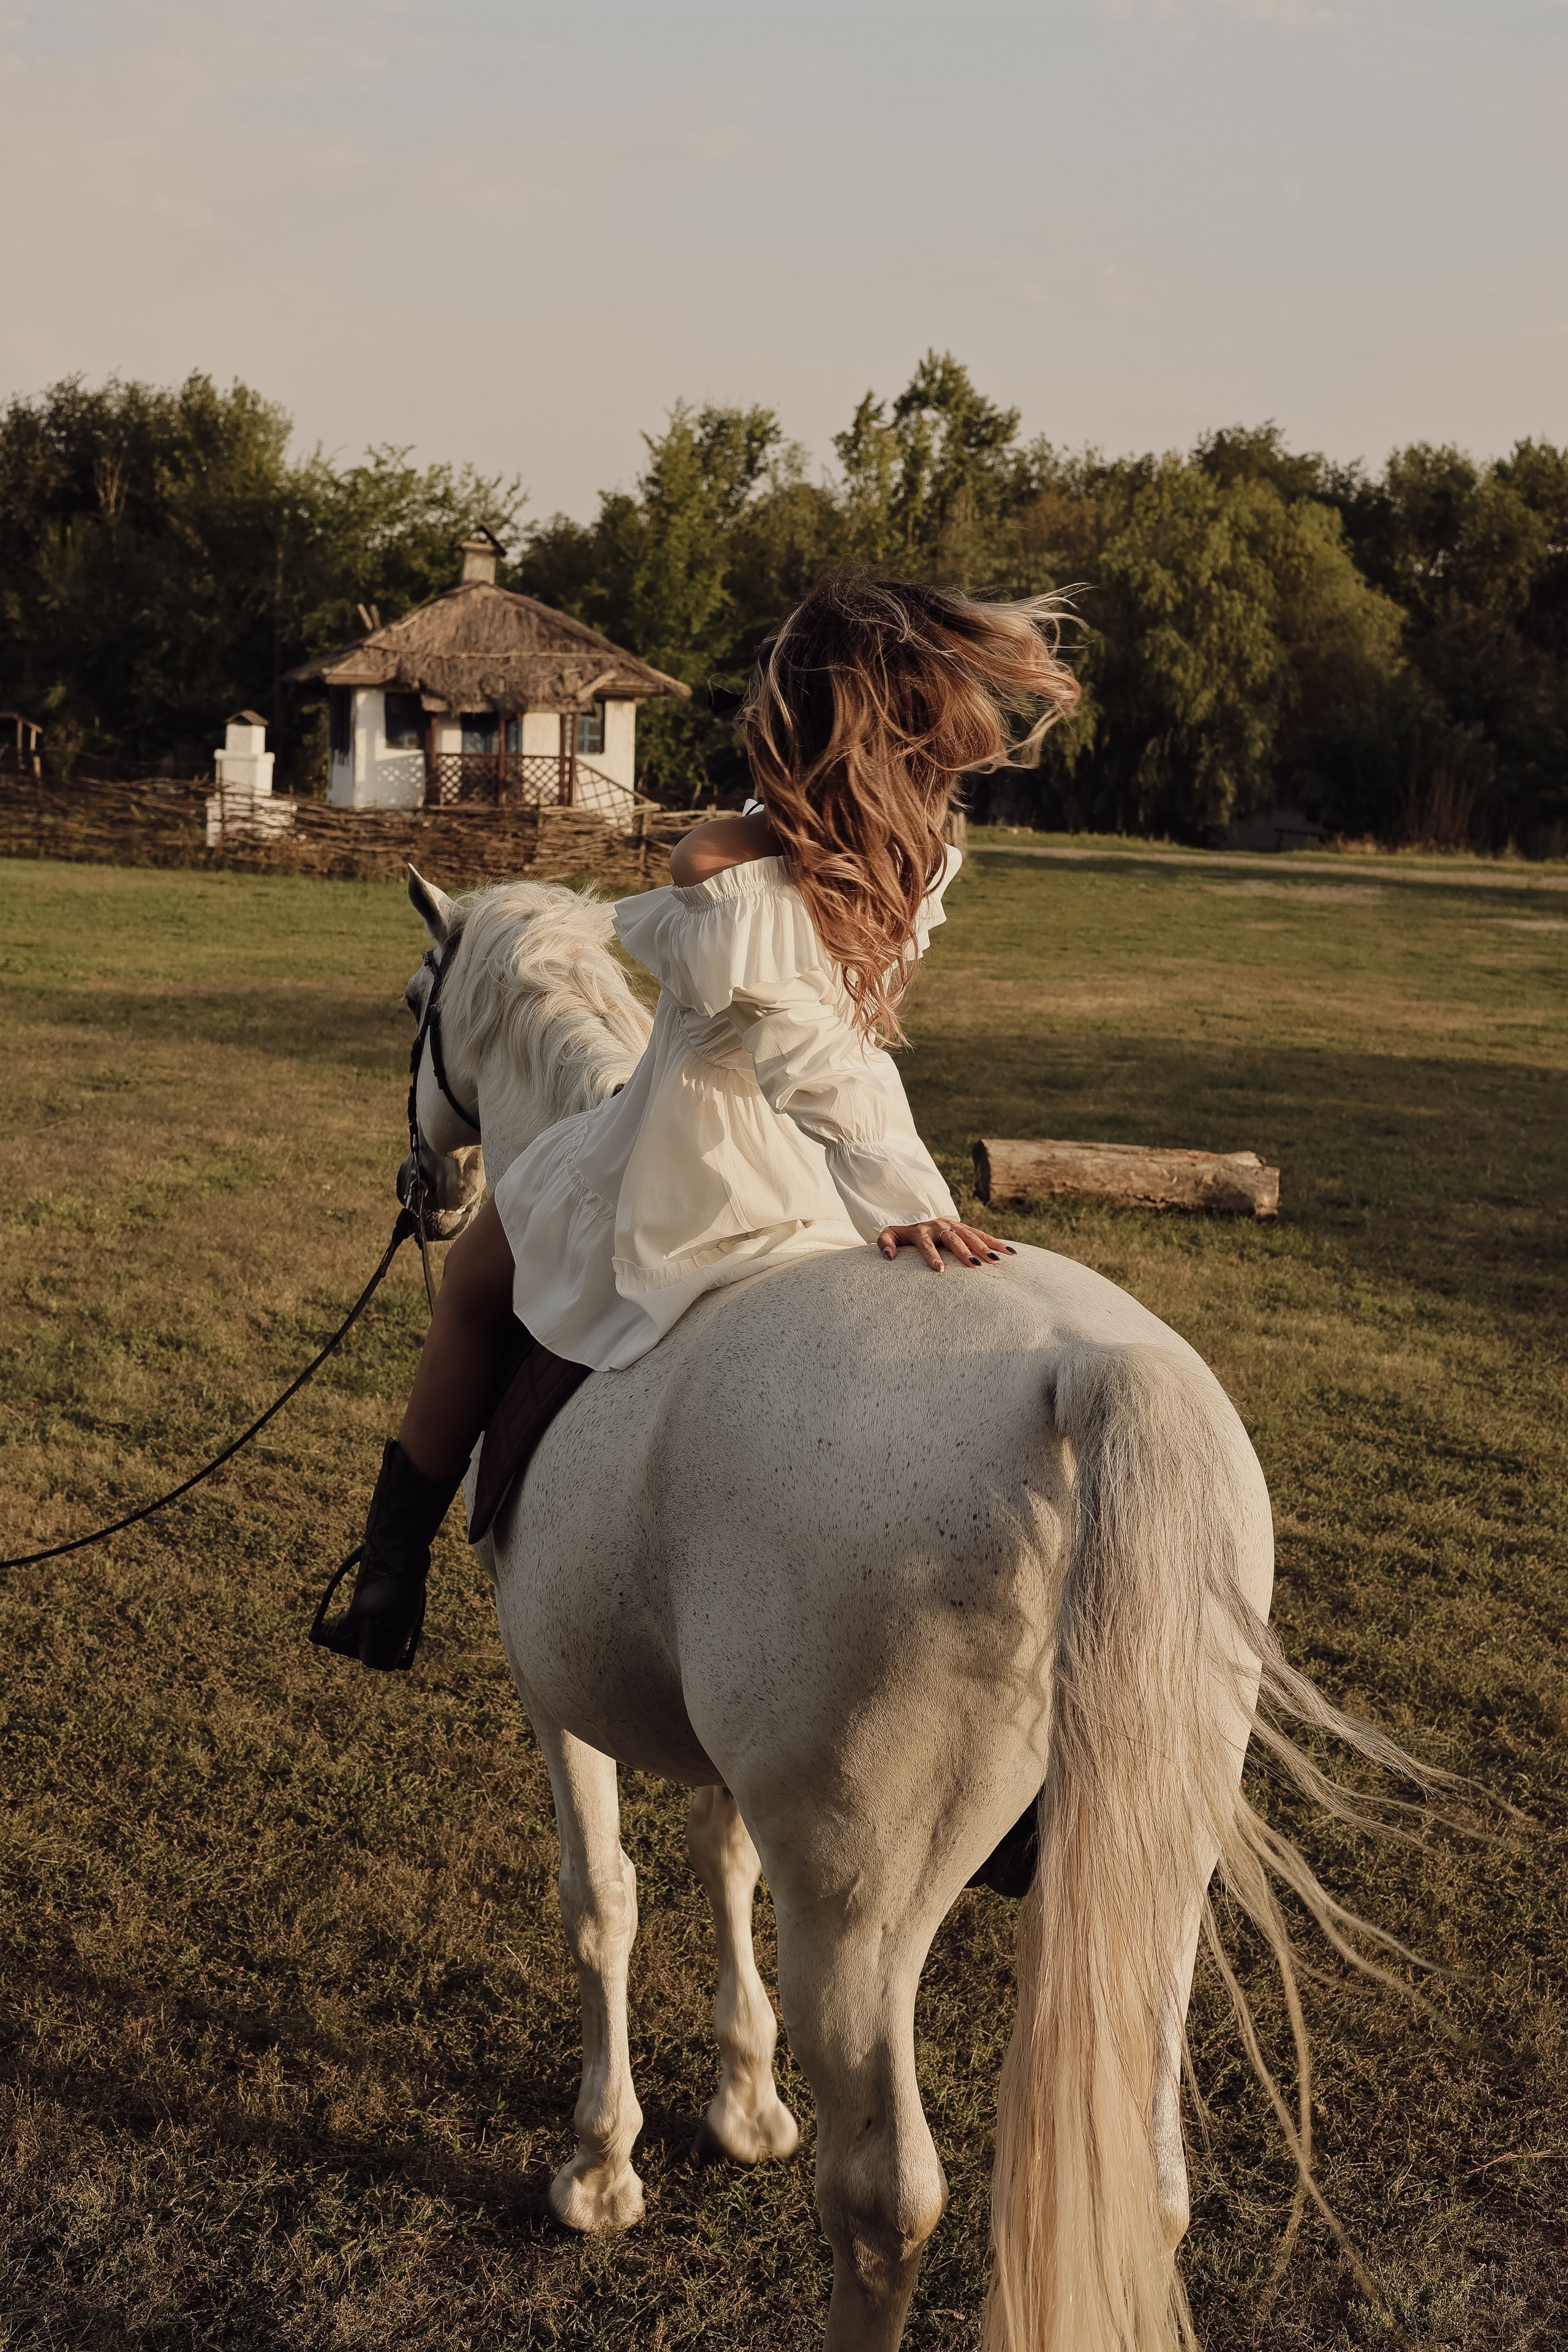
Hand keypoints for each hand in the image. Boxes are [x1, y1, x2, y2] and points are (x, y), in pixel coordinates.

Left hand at [877, 1218, 1016, 1269]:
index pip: (926, 1244)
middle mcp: (939, 1226)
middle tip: (975, 1266)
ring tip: (996, 1261)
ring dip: (984, 1247)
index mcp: (920, 1230)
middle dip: (964, 1252)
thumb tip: (889, 1256)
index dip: (932, 1256)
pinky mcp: (964, 1227)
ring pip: (971, 1235)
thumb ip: (885, 1243)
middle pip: (953, 1238)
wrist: (915, 1217)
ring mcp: (953, 1225)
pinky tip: (1010, 1253)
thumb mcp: (889, 1235)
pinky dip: (995, 1243)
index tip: (939, 1270)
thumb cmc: (902, 1234)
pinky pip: (981, 1234)